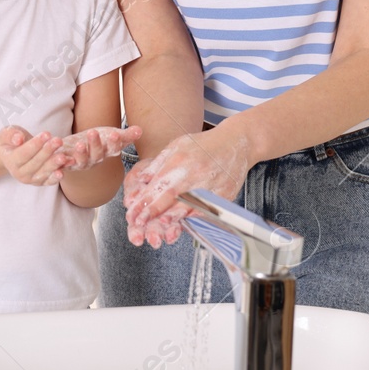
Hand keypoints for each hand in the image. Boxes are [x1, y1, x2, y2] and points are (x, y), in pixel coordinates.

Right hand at [0, 126, 68, 186]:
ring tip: (64, 156)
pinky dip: (56, 177)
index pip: (24, 153)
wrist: (12, 153)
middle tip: (59, 140)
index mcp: (10, 161)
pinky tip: (63, 171)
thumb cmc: (11, 140)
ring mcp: (30, 180)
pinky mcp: (40, 182)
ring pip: (43, 172)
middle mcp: (19, 173)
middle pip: (35, 163)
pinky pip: (49, 181)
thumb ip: (11, 135)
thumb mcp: (7, 133)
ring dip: (54, 164)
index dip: (35, 144)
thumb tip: (18, 139)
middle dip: (48, 151)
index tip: (47, 134)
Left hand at [57, 125, 142, 170]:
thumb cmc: (97, 140)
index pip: (114, 148)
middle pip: (97, 154)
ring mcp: (80, 163)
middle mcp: (94, 160)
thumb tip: (140, 130)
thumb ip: (125, 135)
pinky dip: (61, 160)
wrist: (76, 150)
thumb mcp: (110, 135)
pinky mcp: (66, 163)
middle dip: (95, 144)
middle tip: (93, 132)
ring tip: (79, 144)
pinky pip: (63, 164)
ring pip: (81, 161)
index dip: (114, 142)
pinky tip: (59, 151)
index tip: (114, 133)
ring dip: (81, 153)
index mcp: (107, 152)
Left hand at [123, 129, 252, 247]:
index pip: (158, 185)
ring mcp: (211, 185)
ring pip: (189, 207)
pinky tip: (183, 224)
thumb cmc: (203, 145)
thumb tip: (140, 180)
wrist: (236, 143)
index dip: (144, 202)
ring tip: (161, 227)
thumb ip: (158, 164)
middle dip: (153, 213)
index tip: (132, 213)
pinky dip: (194, 218)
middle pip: (171, 197)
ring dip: (174, 218)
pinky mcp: (224, 195)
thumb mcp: (177, 145)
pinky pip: (207, 211)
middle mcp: (195, 173)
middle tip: (139, 224)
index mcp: (180, 160)